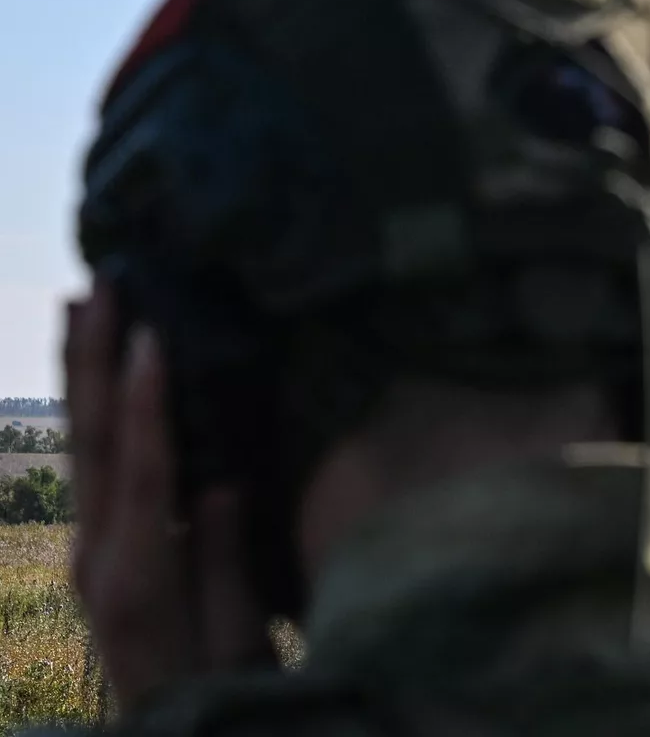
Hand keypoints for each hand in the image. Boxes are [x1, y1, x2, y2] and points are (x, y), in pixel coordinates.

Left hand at [64, 282, 274, 714]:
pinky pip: (96, 469)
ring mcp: (92, 554)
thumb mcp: (238, 637)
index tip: (150, 334)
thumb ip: (221, 559)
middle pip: (93, 442)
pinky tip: (99, 378)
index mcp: (138, 575)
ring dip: (82, 372)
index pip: (142, 470)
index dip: (146, 401)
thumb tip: (218, 482)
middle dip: (94, 359)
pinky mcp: (102, 555)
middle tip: (100, 284)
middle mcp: (99, 557)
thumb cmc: (228, 693)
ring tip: (81, 305)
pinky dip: (96, 412)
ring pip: (83, 447)